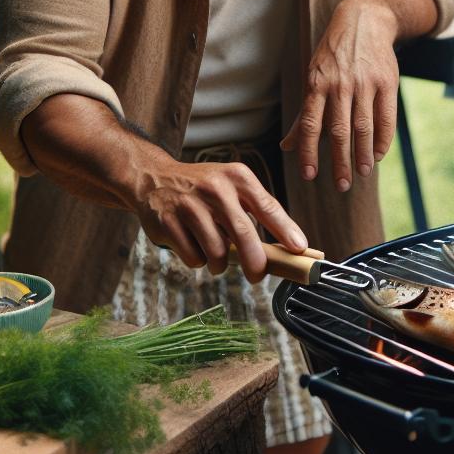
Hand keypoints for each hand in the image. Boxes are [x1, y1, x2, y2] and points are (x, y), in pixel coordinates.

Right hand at [127, 157, 307, 281]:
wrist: (154, 178)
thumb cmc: (202, 188)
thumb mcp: (232, 185)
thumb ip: (257, 209)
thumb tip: (289, 245)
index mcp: (237, 177)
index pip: (267, 206)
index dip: (285, 230)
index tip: (299, 248)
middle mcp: (215, 188)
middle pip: (244, 234)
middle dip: (255, 263)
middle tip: (257, 275)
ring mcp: (190, 205)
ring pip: (217, 252)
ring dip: (220, 263)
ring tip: (215, 255)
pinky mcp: (168, 222)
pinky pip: (193, 257)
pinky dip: (197, 260)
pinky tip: (193, 246)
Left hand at [282, 0, 399, 191]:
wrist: (363, 22)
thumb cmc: (333, 57)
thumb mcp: (313, 78)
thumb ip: (304, 116)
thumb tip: (286, 147)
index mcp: (317, 85)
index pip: (311, 125)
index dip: (310, 152)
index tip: (310, 176)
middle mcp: (340, 85)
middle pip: (340, 130)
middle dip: (339, 161)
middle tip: (341, 186)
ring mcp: (365, 83)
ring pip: (364, 126)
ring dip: (363, 155)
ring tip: (361, 174)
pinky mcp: (387, 82)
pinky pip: (387, 117)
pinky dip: (383, 140)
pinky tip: (377, 155)